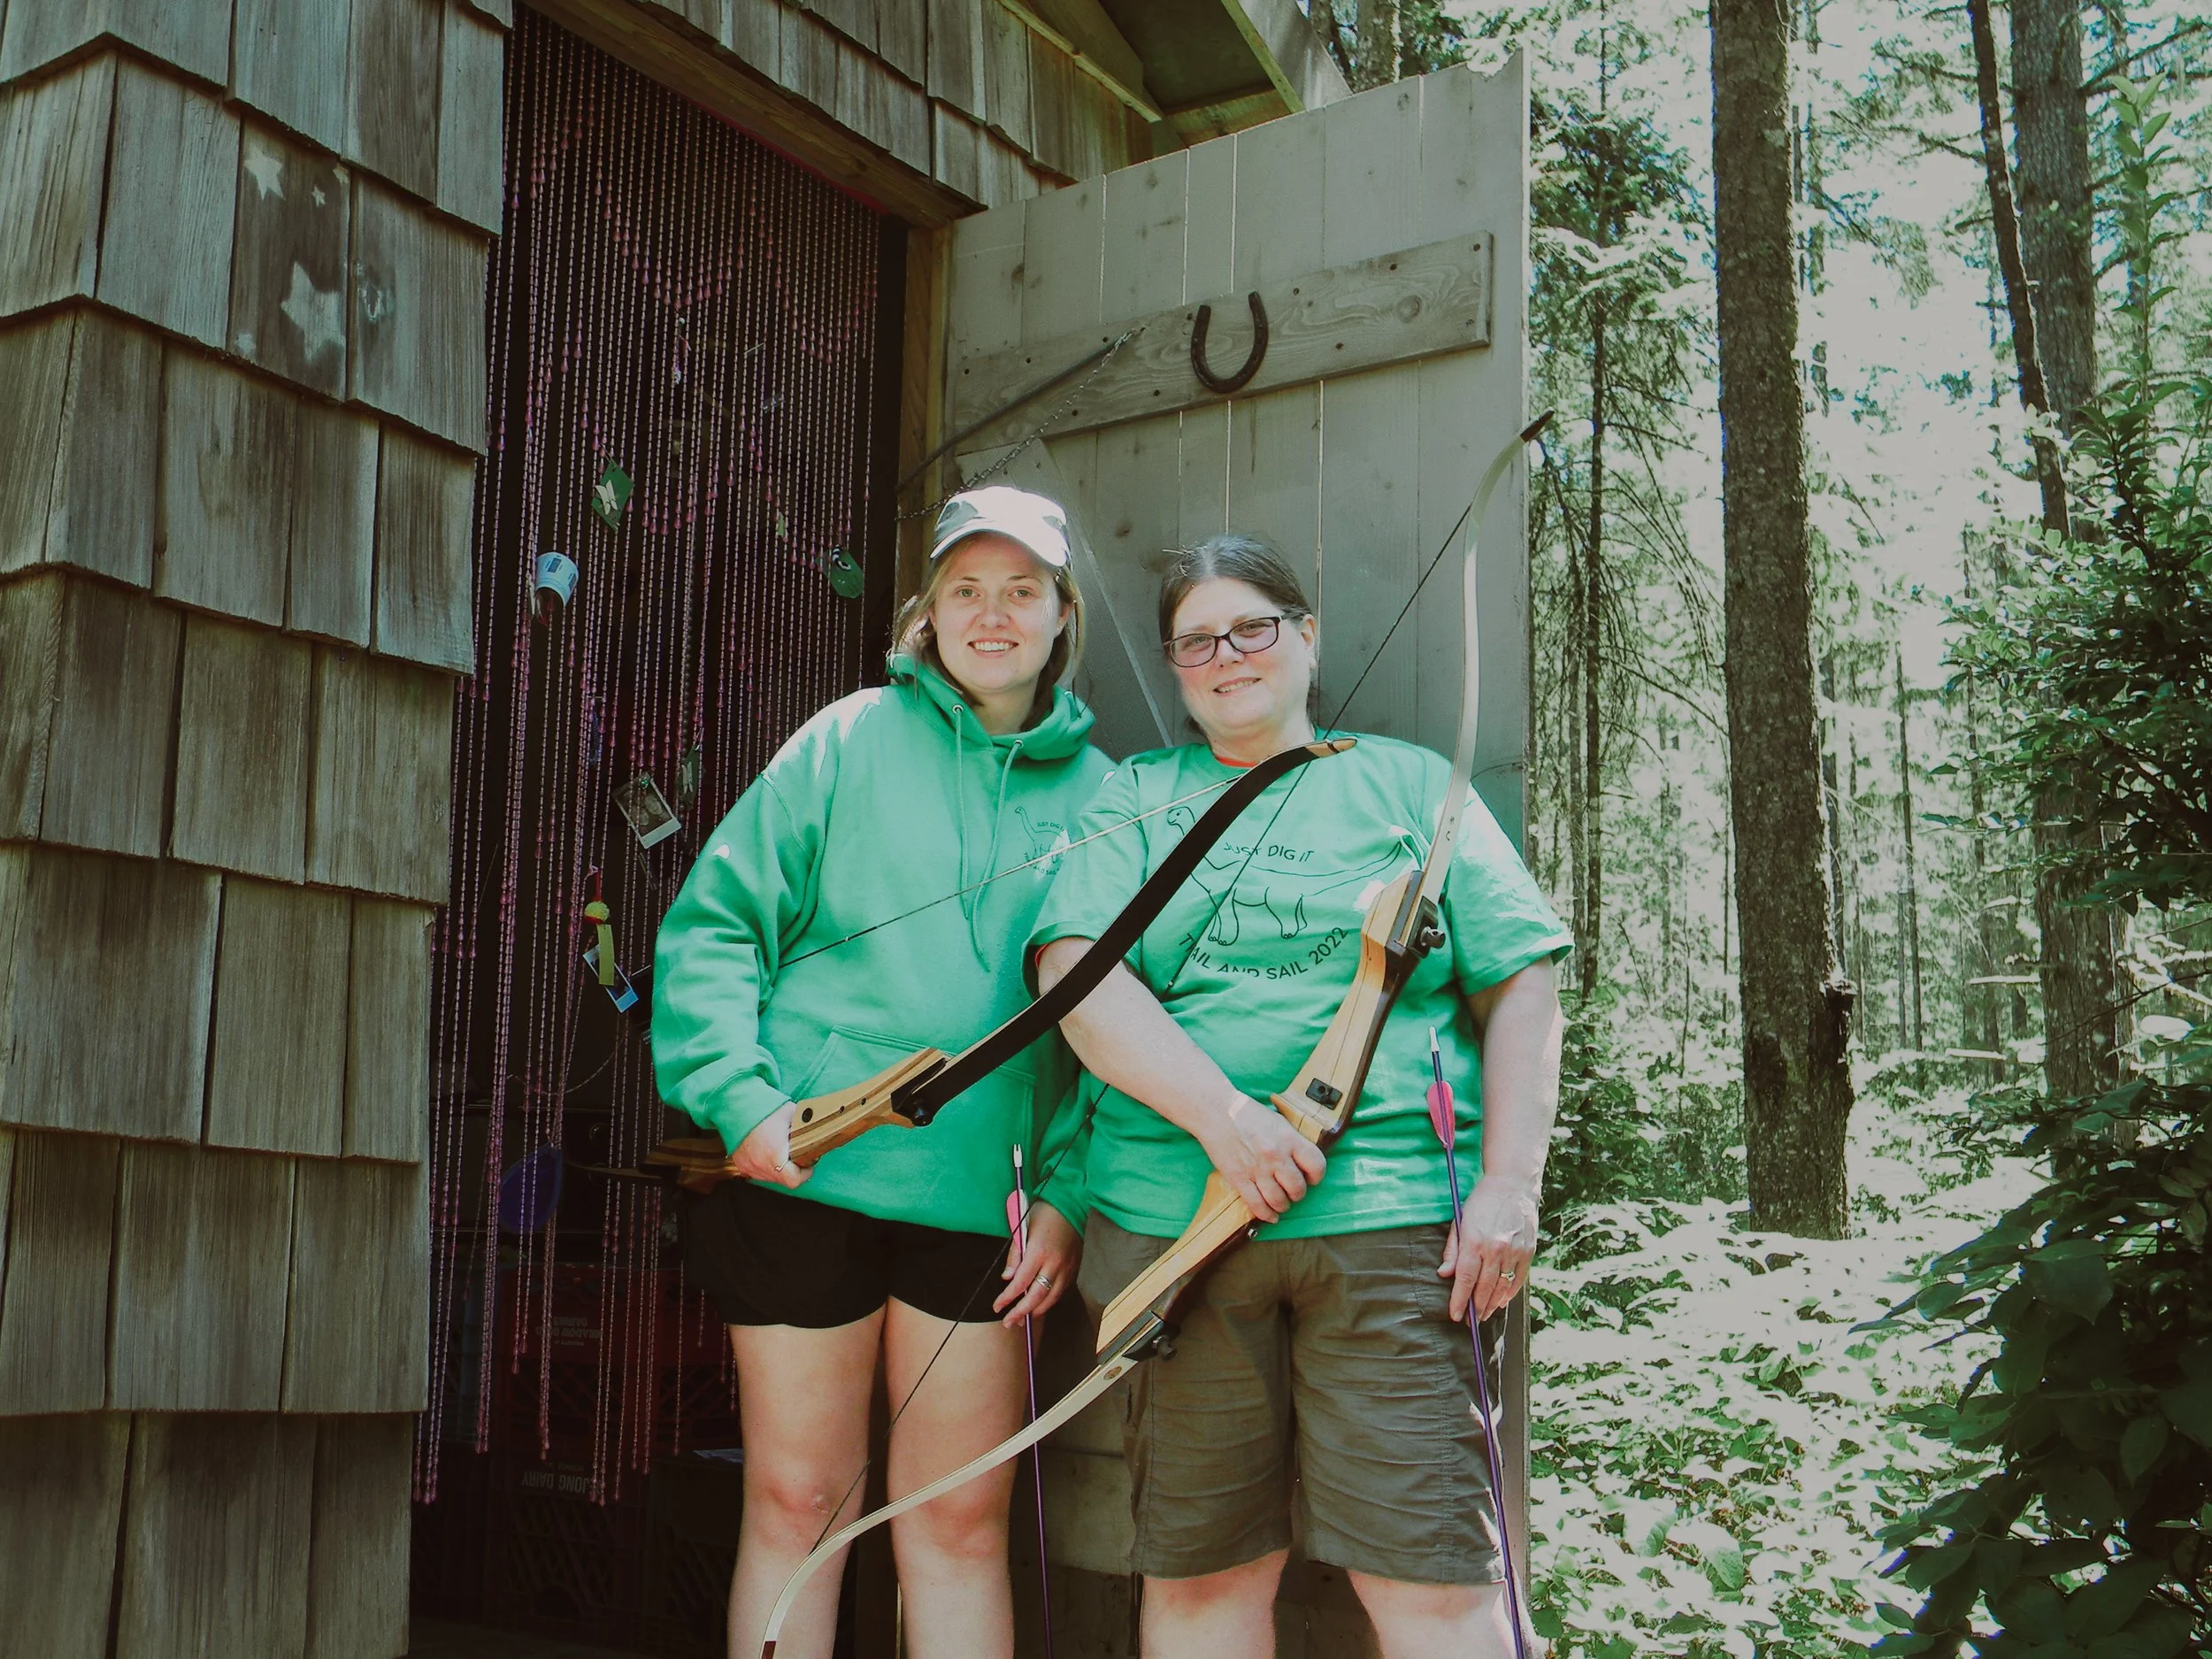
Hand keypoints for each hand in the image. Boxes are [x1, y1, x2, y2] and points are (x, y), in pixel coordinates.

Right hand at [728, 1105, 810, 1188]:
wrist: (736, 1106)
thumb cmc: (764, 1109)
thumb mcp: (791, 1114)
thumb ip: (805, 1125)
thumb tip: (819, 1127)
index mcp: (775, 1154)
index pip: (794, 1180)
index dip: (805, 1174)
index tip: (808, 1164)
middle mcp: (761, 1164)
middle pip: (783, 1180)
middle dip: (793, 1171)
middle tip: (797, 1157)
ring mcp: (749, 1166)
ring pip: (770, 1178)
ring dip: (779, 1169)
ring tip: (781, 1153)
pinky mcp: (741, 1165)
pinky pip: (758, 1172)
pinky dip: (765, 1166)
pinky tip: (767, 1153)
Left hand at [995, 1201, 1080, 1325]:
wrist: (1072, 1203)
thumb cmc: (1045, 1212)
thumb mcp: (1023, 1228)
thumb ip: (1015, 1255)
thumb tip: (1007, 1278)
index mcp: (1038, 1252)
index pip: (1020, 1283)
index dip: (1007, 1298)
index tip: (997, 1307)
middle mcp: (1054, 1263)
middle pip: (1036, 1296)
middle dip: (1020, 1312)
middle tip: (1008, 1323)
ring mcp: (1067, 1267)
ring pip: (1051, 1298)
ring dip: (1036, 1311)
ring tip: (1023, 1320)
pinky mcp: (1074, 1268)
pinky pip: (1061, 1291)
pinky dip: (1049, 1301)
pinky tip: (1040, 1305)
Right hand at [1201, 1094, 1326, 1223]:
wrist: (1216, 1112)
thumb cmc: (1247, 1114)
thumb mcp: (1278, 1122)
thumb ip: (1292, 1142)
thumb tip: (1303, 1162)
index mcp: (1289, 1139)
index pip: (1316, 1165)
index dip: (1317, 1176)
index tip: (1311, 1178)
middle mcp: (1276, 1156)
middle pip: (1297, 1189)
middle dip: (1298, 1194)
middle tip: (1293, 1192)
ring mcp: (1257, 1169)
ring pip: (1278, 1201)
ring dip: (1282, 1206)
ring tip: (1281, 1202)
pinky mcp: (1239, 1178)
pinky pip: (1256, 1205)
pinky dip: (1266, 1214)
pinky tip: (1270, 1215)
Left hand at [1440, 1174, 1536, 1322]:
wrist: (1513, 1186)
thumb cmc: (1481, 1203)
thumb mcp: (1460, 1221)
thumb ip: (1452, 1250)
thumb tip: (1444, 1274)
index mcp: (1474, 1241)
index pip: (1465, 1279)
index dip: (1459, 1301)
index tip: (1455, 1316)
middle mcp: (1495, 1249)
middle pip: (1484, 1288)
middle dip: (1475, 1308)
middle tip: (1469, 1322)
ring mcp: (1514, 1251)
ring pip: (1502, 1288)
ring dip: (1492, 1305)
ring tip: (1483, 1315)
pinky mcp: (1528, 1252)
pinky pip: (1517, 1280)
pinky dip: (1509, 1294)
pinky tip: (1500, 1302)